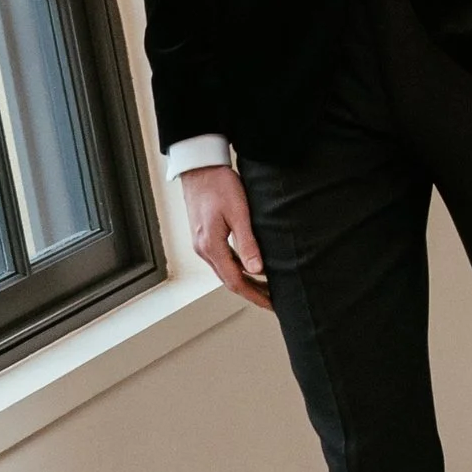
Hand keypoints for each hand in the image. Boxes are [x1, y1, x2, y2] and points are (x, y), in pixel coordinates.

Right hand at [182, 163, 271, 305]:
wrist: (199, 167)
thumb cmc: (219, 185)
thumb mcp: (238, 212)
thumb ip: (248, 242)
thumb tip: (257, 270)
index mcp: (211, 246)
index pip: (235, 281)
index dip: (255, 295)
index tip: (271, 304)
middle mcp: (203, 249)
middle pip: (229, 280)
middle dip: (251, 292)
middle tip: (272, 301)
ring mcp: (201, 243)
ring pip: (225, 271)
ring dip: (244, 281)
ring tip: (265, 287)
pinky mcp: (204, 236)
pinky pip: (221, 259)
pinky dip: (237, 268)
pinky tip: (249, 267)